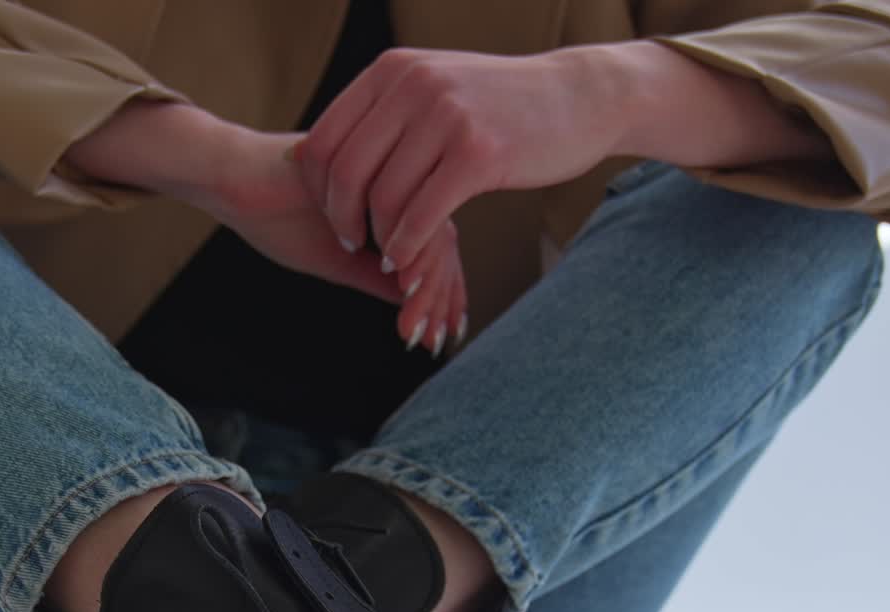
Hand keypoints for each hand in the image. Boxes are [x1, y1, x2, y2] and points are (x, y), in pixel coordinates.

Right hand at [210, 128, 468, 355]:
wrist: (234, 179)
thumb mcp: (337, 260)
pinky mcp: (369, 171)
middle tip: (436, 341)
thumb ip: (376, 276)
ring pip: (428, 232)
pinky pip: (403, 218)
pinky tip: (402, 290)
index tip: (444, 336)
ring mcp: (386, 173)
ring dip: (426, 287)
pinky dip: (408, 257)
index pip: (433, 248)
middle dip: (443, 297)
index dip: (443, 294)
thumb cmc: (277, 216)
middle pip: (441, 241)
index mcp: (391, 203)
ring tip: (414, 329)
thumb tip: (413, 303)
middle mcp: (396, 185)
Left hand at [292, 46, 625, 277]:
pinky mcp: (478, 154)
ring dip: (380, 238)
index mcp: (392, 71)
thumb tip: (312, 156)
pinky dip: (407, 248)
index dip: (318, 189)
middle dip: (342, 219)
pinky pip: (422, 216)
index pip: (324, 139)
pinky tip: (406, 262)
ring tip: (388, 254)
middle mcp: (413, 85)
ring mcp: (447, 117)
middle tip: (353, 243)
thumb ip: (381, 117)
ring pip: (383, 199)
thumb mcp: (432, 91)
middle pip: (346, 172)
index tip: (333, 215)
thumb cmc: (498, 106)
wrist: (578, 97)